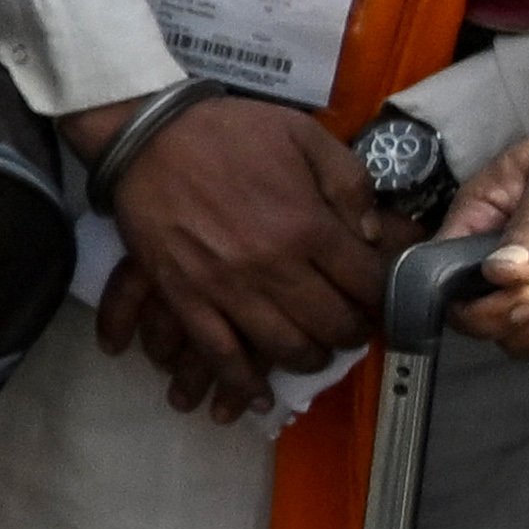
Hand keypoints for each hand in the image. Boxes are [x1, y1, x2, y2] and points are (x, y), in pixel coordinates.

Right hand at [97, 92, 388, 416]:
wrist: (148, 134)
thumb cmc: (229, 132)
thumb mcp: (306, 136)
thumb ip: (349, 184)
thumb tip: (371, 236)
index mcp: (309, 225)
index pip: (365, 282)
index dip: (380, 295)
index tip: (375, 295)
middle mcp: (273, 265)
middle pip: (331, 323)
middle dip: (350, 332)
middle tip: (349, 328)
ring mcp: (227, 287)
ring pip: (284, 346)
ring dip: (307, 358)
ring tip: (311, 350)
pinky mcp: (185, 297)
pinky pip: (218, 353)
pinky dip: (242, 382)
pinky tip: (258, 395)